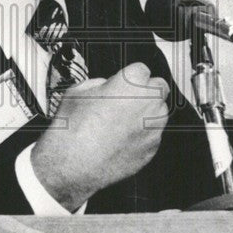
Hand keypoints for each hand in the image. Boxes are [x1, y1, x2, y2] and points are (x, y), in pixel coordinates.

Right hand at [30, 62, 169, 211]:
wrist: (73, 163)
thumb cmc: (73, 128)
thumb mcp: (78, 91)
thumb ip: (100, 83)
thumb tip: (106, 87)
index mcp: (131, 81)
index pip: (142, 70)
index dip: (130, 77)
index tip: (122, 84)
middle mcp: (148, 102)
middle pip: (159, 87)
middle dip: (146, 91)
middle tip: (128, 100)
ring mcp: (153, 126)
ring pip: (160, 112)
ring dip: (147, 113)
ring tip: (123, 122)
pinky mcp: (152, 148)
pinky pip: (154, 135)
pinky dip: (143, 136)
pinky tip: (123, 140)